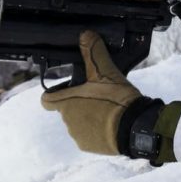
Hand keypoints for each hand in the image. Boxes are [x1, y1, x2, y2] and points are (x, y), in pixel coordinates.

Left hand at [42, 31, 152, 155]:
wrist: (133, 128)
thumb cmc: (115, 100)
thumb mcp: (106, 72)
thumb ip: (93, 53)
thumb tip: (85, 34)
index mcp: (66, 103)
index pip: (47, 99)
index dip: (54, 93)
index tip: (67, 90)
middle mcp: (67, 121)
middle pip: (67, 109)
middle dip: (79, 103)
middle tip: (100, 95)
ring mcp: (78, 135)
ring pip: (79, 122)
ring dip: (89, 116)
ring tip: (109, 110)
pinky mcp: (89, 147)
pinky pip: (89, 136)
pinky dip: (98, 130)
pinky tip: (113, 124)